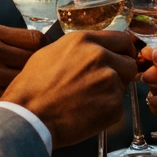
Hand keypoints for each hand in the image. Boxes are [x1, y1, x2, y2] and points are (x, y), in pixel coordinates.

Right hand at [0, 25, 43, 134]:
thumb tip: (44, 47)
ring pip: (27, 80)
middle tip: (30, 84)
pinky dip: (15, 103)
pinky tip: (9, 106)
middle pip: (35, 60)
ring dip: (25, 90)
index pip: (36, 38)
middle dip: (34, 73)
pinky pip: (15, 98)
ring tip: (18, 96)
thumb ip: (5, 43)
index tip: (40, 64)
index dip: (42, 53)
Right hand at [1, 31, 136, 147]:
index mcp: (84, 41)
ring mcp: (109, 80)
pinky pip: (118, 106)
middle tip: (101, 85)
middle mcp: (100, 56)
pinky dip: (107, 111)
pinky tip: (86, 113)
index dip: (122, 51)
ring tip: (87, 100)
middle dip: (120, 73)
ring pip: (124, 85)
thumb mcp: (50, 54)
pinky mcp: (113, 105)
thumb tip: (93, 50)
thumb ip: (78, 49)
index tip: (120, 58)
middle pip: (128, 62)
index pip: (121, 39)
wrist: (28, 117)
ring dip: (112, 92)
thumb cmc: (32, 89)